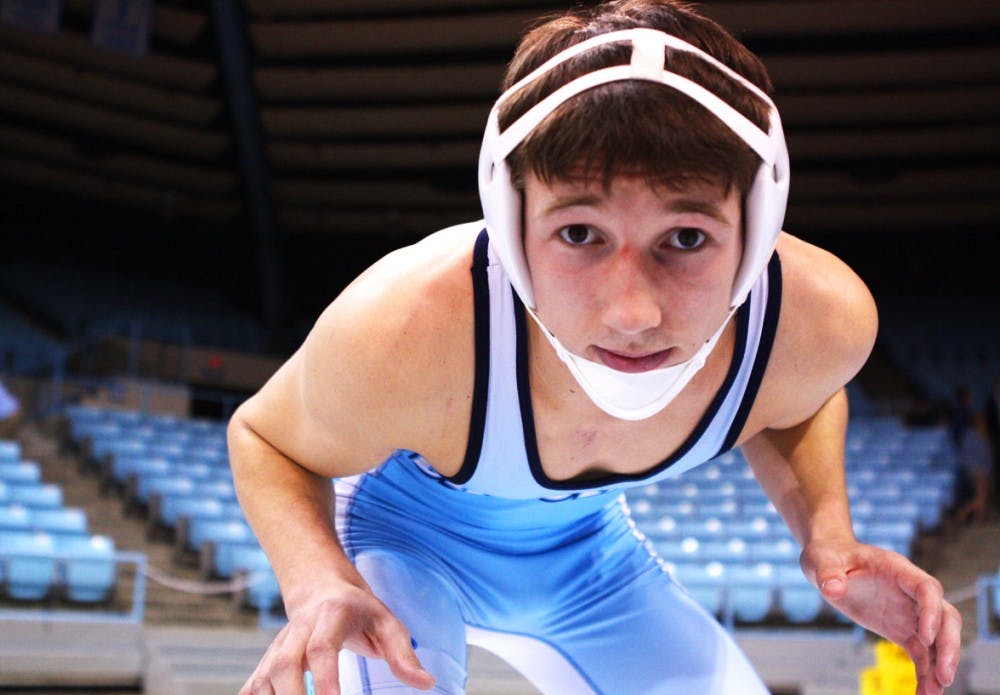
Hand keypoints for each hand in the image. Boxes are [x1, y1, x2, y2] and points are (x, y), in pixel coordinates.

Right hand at [241, 580, 434, 693]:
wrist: (321, 589)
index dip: (324, 676)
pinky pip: (254, 686)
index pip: (322, 648)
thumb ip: (402, 654)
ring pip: (264, 676)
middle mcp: (298, 630)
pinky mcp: (268, 661)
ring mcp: (278, 646)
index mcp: (331, 617)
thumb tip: (426, 683)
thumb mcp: (388, 623)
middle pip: (284, 664)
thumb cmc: (360, 611)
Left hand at [800, 539, 960, 694]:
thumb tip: (833, 589)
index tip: (925, 637)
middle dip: (948, 645)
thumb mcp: (821, 559)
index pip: (926, 588)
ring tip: (934, 692)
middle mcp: (910, 592)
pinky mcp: (901, 629)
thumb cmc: (828, 556)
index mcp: (896, 569)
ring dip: (940, 664)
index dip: (931, 611)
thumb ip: (828, 573)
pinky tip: (924, 693)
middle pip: (945, 616)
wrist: (829, 564)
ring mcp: (909, 612)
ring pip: (938, 638)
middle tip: (943, 675)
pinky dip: (925, 672)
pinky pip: (920, 652)